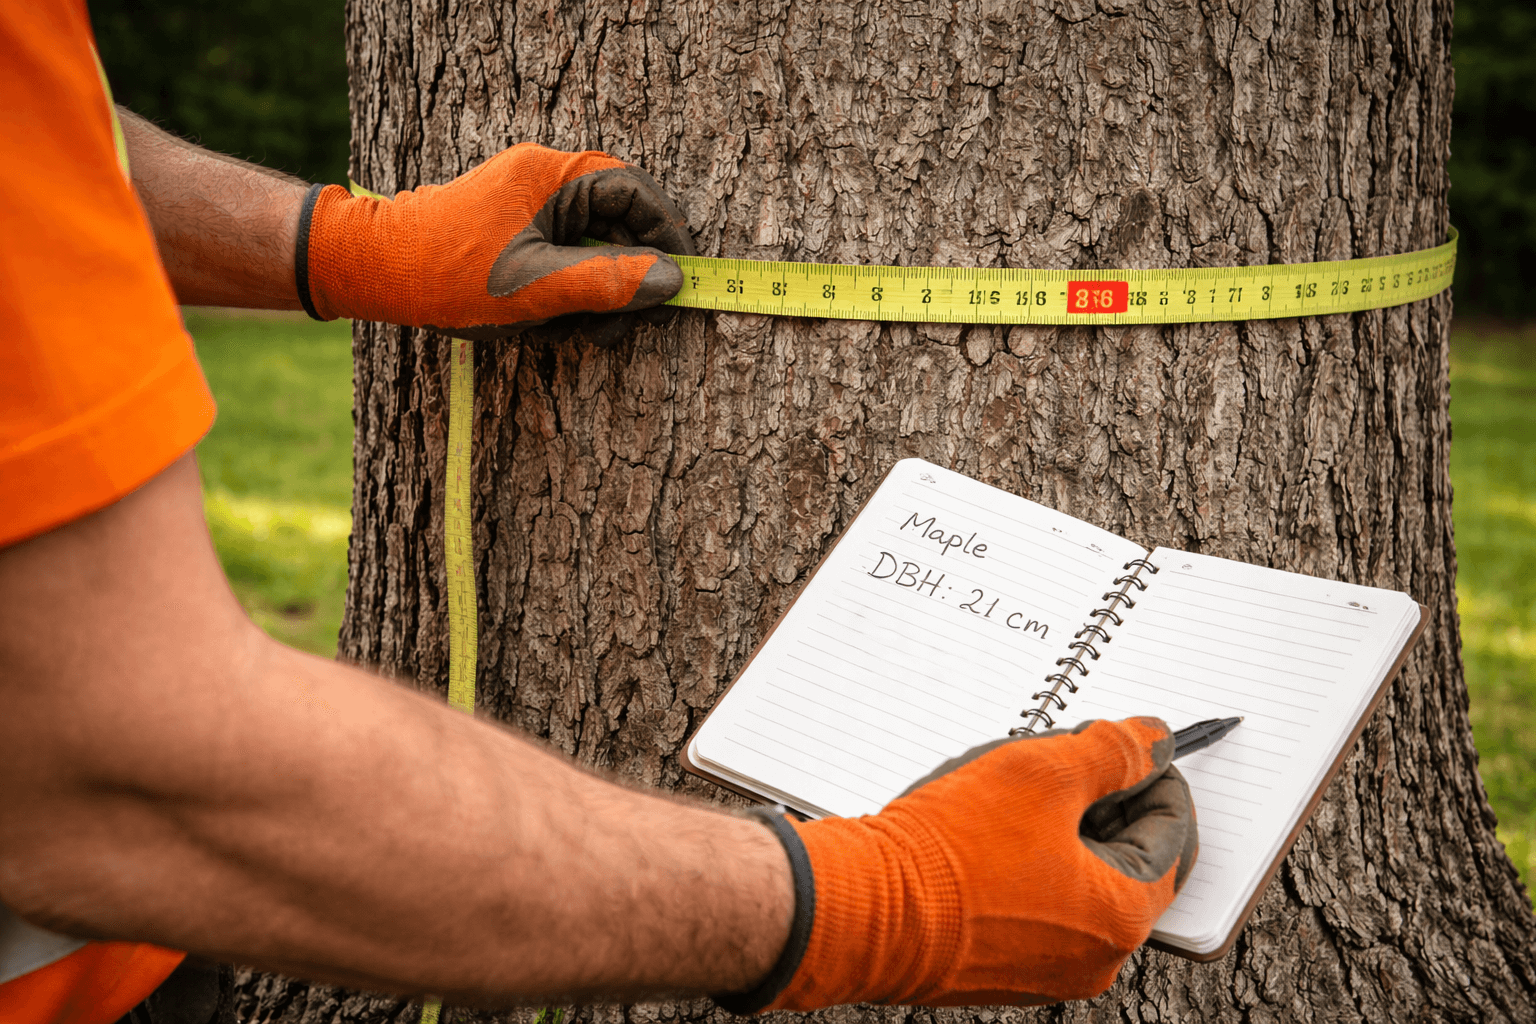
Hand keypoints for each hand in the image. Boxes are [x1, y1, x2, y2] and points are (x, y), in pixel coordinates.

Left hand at [299, 143, 694, 342]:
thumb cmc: (446, 273)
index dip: (668, 235)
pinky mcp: (523, 236)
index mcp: (554, 175)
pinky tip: (553, 326)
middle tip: (624, 327)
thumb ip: (607, 282)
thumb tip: (672, 280)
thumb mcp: (535, 286)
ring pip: (598, 253)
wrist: (374, 274)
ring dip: (599, 299)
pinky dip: (572, 298)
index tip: (683, 281)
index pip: (636, 192)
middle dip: (627, 282)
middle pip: (621, 227)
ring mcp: (535, 211)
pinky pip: (570, 264)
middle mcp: (548, 184)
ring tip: (578, 334)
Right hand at [722, 717, 1197, 1010]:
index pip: (1172, 832)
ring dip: (1059, 828)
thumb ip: (1113, 752)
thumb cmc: (948, 850)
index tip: (1127, 744)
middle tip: (1061, 756)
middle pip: (1125, 859)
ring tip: (1012, 787)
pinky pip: (1033, 905)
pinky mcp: (994, 968)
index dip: (1154, 775)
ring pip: (1074, 880)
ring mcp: (1042, 970)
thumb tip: (1155, 740)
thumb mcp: (1041, 772)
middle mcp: (1092, 958)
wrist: (857, 911)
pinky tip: (982, 827)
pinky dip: (1024, 862)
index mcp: (1121, 916)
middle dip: (1102, 800)